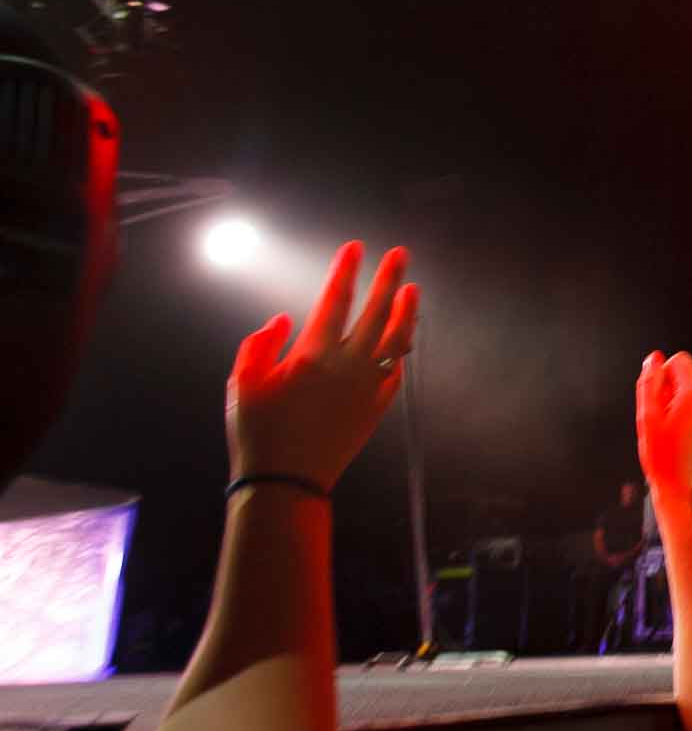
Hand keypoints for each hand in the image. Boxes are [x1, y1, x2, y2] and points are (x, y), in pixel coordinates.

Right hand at [227, 241, 417, 489]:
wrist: (286, 483)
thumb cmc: (257, 433)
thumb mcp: (241, 384)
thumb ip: (258, 345)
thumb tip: (281, 319)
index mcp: (313, 356)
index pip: (335, 301)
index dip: (346, 271)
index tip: (355, 248)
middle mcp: (348, 367)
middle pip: (376, 312)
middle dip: (389, 279)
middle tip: (400, 254)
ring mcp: (368, 388)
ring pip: (397, 341)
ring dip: (407, 312)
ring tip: (412, 290)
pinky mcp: (376, 409)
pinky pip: (395, 373)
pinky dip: (400, 352)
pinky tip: (402, 341)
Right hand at [636, 351, 691, 494]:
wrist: (686, 487)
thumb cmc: (664, 459)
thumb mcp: (646, 418)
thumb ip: (648, 382)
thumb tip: (654, 359)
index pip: (679, 361)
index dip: (663, 378)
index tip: (660, 402)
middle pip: (689, 376)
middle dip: (675, 393)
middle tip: (668, 423)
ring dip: (687, 404)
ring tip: (679, 431)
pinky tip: (691, 435)